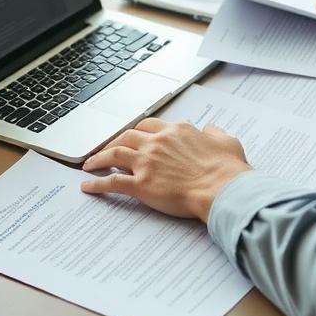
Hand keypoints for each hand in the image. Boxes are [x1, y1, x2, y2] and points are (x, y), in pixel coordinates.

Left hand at [80, 118, 251, 221]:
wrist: (222, 190)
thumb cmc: (227, 169)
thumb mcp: (227, 142)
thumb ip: (216, 133)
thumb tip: (211, 129)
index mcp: (177, 131)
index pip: (150, 125)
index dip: (138, 131)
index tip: (133, 136)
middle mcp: (158, 142)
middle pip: (127, 136)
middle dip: (114, 141)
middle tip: (106, 148)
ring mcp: (147, 162)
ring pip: (114, 154)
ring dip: (99, 158)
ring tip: (89, 164)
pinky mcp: (141, 184)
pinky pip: (112, 182)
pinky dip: (97, 183)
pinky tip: (88, 186)